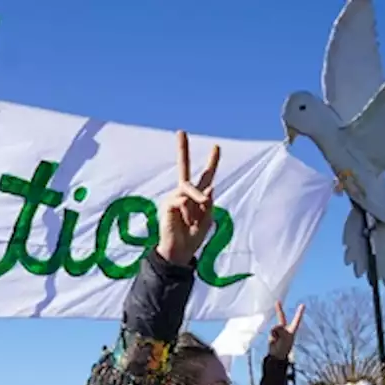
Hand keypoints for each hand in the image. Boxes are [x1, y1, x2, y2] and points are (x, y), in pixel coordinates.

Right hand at [156, 130, 220, 266]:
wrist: (179, 252)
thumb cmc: (193, 238)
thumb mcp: (208, 220)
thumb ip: (209, 204)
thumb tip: (208, 189)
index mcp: (196, 197)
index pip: (206, 177)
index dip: (212, 162)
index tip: (217, 146)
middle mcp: (183, 194)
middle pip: (183, 168)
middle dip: (182, 150)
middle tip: (181, 132)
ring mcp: (173, 198)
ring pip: (189, 190)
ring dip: (197, 203)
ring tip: (196, 218)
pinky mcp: (167, 204)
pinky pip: (183, 201)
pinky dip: (189, 212)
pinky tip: (186, 222)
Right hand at [268, 301, 304, 360]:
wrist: (276, 356)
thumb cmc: (283, 348)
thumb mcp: (284, 338)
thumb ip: (280, 330)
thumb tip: (274, 327)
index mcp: (292, 330)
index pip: (297, 319)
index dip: (299, 312)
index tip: (303, 304)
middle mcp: (285, 329)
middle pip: (282, 318)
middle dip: (279, 310)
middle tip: (277, 301)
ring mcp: (278, 332)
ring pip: (275, 327)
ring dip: (275, 332)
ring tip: (277, 340)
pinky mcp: (272, 334)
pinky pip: (271, 331)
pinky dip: (272, 335)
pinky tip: (274, 340)